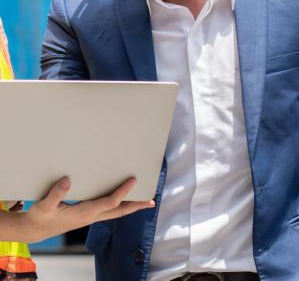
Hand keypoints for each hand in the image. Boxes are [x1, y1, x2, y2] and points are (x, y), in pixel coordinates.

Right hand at [24, 177, 153, 242]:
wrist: (35, 229)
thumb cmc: (40, 216)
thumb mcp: (44, 205)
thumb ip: (55, 194)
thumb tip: (67, 180)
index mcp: (84, 213)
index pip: (110, 203)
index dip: (123, 192)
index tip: (133, 180)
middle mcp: (91, 216)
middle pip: (119, 212)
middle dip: (136, 206)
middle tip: (152, 201)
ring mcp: (90, 217)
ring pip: (115, 213)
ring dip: (131, 207)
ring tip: (144, 201)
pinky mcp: (88, 215)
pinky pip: (109, 211)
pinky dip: (120, 206)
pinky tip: (123, 201)